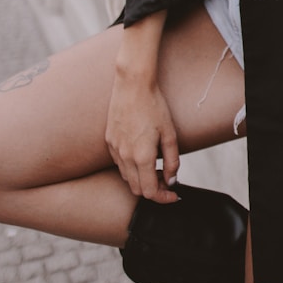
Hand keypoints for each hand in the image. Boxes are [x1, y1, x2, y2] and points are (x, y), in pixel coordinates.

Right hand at [107, 13, 178, 203]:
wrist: (133, 84)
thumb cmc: (154, 106)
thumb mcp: (170, 133)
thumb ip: (172, 161)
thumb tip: (172, 181)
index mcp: (142, 156)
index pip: (149, 192)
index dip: (163, 198)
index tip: (173, 195)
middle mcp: (125, 156)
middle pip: (136, 189)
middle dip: (153, 189)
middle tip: (166, 178)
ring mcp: (114, 148)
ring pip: (126, 177)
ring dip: (141, 178)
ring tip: (155, 166)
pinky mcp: (109, 140)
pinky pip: (119, 163)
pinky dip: (130, 167)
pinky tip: (141, 154)